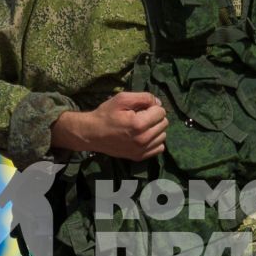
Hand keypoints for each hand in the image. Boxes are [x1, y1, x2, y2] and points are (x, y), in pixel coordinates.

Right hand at [53, 92, 167, 160]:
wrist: (92, 134)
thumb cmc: (106, 114)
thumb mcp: (122, 99)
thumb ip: (143, 97)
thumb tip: (158, 103)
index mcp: (139, 124)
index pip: (161, 112)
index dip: (152, 107)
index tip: (141, 109)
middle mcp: (143, 139)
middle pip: (164, 123)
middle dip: (154, 117)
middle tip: (140, 117)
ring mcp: (141, 150)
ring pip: (163, 136)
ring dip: (155, 129)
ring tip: (142, 127)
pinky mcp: (139, 157)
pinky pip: (159, 148)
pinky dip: (154, 141)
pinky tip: (144, 136)